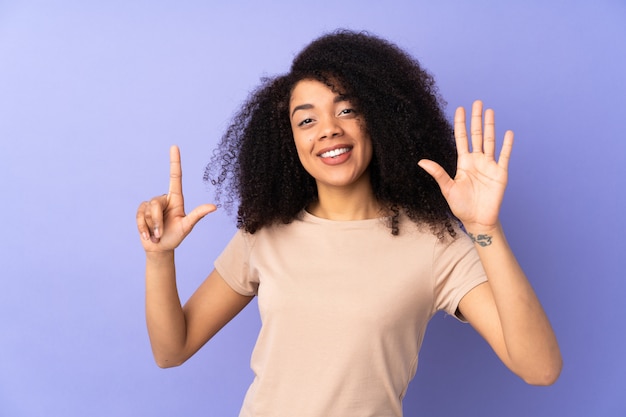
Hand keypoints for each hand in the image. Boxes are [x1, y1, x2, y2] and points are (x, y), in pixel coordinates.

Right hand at [136, 146, 216, 251]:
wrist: (161, 248)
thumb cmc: (176, 236)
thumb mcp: (187, 226)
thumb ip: (198, 215)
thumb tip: (214, 206)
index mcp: (176, 199)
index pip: (175, 176)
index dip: (174, 161)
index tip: (174, 146)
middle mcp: (163, 199)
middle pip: (156, 202)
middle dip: (158, 221)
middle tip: (162, 233)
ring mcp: (151, 205)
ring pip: (147, 211)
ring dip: (152, 227)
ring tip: (157, 235)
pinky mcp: (141, 212)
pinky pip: (139, 217)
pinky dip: (143, 229)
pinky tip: (148, 236)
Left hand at [418, 100, 513, 229]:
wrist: (478, 220)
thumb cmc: (461, 206)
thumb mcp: (447, 188)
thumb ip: (437, 173)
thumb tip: (421, 162)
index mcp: (464, 162)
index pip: (461, 138)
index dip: (460, 123)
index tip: (460, 108)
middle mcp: (477, 160)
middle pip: (477, 135)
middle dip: (476, 119)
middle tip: (477, 102)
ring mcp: (489, 165)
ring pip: (490, 141)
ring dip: (490, 126)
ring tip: (490, 111)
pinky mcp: (500, 173)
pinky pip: (504, 156)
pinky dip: (507, 144)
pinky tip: (508, 132)